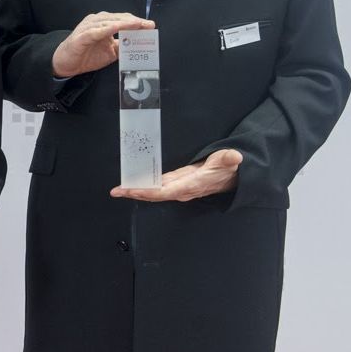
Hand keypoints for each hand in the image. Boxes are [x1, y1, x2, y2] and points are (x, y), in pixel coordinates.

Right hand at [51, 12, 154, 77]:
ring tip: (137, 24)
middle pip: (118, 18)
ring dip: (124, 23)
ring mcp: (88, 27)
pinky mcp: (81, 36)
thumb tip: (139, 45)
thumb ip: (123, 46)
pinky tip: (117, 28)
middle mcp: (96, 21)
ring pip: (109, 22)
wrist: (66, 63)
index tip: (151, 26)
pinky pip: (96, 31)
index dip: (137, 22)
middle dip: (135, 21)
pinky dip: (107, 29)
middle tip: (148, 25)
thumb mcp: (110, 52)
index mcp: (103, 23)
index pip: (123, 19)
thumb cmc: (86, 54)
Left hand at [110, 149, 242, 202]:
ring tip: (120, 189)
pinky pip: (158, 186)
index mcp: (190, 185)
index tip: (131, 191)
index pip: (165, 191)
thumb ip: (228, 160)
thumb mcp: (228, 162)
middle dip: (135, 193)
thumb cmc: (228, 169)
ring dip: (137, 190)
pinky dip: (145, 185)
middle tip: (116, 191)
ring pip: (154, 191)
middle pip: (154, 194)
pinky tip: (135, 184)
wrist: (232, 178)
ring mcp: (179, 186)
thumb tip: (234, 157)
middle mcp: (182, 189)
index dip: (148, 192)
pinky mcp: (178, 182)